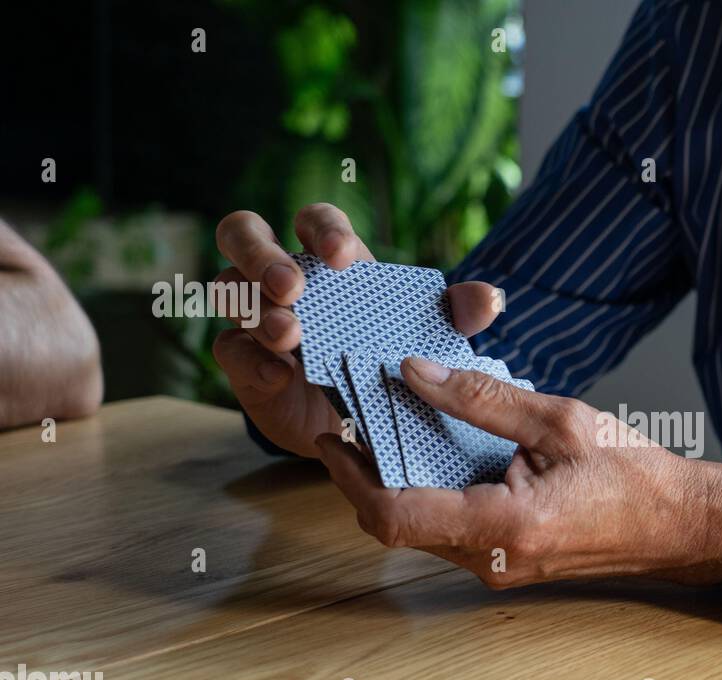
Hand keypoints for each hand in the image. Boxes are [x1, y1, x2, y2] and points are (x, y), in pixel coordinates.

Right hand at [210, 202, 499, 457]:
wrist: (361, 418)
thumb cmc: (389, 354)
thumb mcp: (429, 335)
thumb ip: (457, 314)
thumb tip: (491, 298)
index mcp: (328, 259)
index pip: (313, 219)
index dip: (322, 229)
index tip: (343, 257)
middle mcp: (282, 277)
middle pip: (244, 234)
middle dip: (262, 255)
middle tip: (293, 287)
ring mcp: (255, 316)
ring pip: (229, 290)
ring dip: (256, 309)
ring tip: (289, 334)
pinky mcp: (243, 362)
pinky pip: (229, 349)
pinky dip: (250, 359)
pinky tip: (277, 374)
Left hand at [315, 357, 721, 589]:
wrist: (679, 527)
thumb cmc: (634, 474)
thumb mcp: (560, 420)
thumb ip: (481, 398)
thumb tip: (413, 373)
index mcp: (506, 525)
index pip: (394, 515)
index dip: (350, 474)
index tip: (334, 433)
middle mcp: (492, 560)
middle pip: (396, 523)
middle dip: (366, 471)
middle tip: (354, 416)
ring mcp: (496, 570)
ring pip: (418, 529)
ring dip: (397, 481)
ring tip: (390, 424)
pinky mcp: (503, 564)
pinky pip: (447, 530)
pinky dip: (429, 491)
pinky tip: (436, 449)